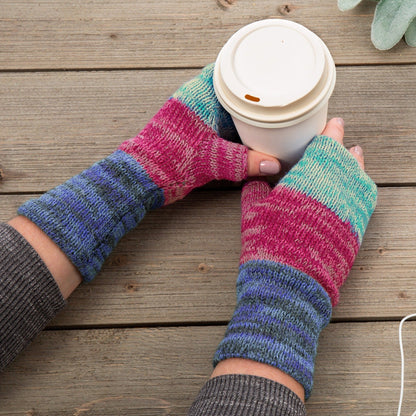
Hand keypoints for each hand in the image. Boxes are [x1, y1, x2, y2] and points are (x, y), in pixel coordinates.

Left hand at [119, 64, 280, 204]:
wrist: (144, 178)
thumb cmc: (169, 161)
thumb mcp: (212, 161)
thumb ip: (245, 162)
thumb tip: (273, 165)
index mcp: (198, 97)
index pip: (224, 70)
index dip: (245, 69)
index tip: (265, 70)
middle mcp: (196, 102)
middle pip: (228, 89)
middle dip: (249, 93)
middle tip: (272, 95)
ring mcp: (194, 118)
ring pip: (223, 107)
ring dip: (241, 112)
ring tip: (266, 114)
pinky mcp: (192, 134)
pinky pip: (218, 124)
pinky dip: (232, 127)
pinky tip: (248, 134)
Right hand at [239, 117, 376, 305]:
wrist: (289, 286)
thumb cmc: (268, 247)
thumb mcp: (253, 214)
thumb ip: (255, 190)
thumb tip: (256, 178)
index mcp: (307, 182)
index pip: (326, 148)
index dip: (331, 133)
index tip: (333, 122)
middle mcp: (334, 192)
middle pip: (346, 160)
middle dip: (343, 146)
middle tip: (341, 136)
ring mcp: (349, 212)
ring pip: (360, 180)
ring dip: (356, 165)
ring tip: (354, 155)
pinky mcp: (355, 232)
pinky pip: (364, 202)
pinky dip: (361, 189)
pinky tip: (356, 187)